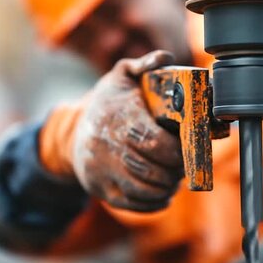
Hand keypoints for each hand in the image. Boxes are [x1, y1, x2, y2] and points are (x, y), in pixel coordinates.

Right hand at [71, 50, 184, 211]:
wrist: (74, 133)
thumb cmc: (107, 103)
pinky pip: (132, 204)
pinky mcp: (100, 190)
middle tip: (185, 165)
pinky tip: (163, 193)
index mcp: (116, 117)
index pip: (153, 142)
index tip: (188, 147)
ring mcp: (100, 171)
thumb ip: (145, 65)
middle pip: (151, 169)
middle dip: (175, 170)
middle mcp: (104, 146)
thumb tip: (164, 58)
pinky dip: (154, 202)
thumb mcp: (122, 76)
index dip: (177, 150)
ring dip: (167, 187)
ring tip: (175, 178)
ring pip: (143, 190)